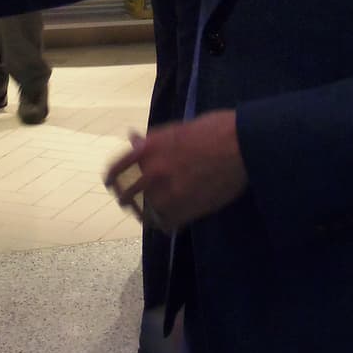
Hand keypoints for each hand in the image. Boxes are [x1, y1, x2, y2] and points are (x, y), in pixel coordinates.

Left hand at [104, 110, 246, 230]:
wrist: (241, 146)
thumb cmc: (214, 130)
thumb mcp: (178, 129)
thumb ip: (153, 139)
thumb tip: (132, 138)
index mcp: (149, 148)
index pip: (117, 169)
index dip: (112, 179)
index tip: (111, 185)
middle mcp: (152, 171)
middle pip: (126, 195)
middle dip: (127, 200)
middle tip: (131, 204)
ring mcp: (167, 192)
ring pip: (145, 212)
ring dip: (148, 213)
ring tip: (153, 215)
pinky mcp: (184, 209)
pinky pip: (165, 224)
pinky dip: (167, 224)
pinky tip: (171, 222)